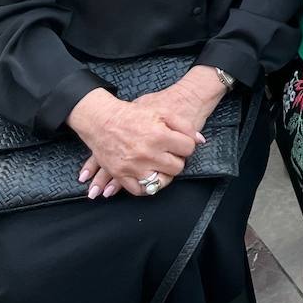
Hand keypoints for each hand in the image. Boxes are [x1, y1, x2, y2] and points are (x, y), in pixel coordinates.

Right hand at [68, 90, 201, 198]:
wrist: (103, 121)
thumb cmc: (133, 114)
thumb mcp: (162, 112)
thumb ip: (184, 126)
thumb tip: (200, 140)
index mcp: (159, 136)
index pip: (188, 149)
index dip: (187, 146)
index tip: (181, 144)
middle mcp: (147, 153)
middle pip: (177, 167)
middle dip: (177, 160)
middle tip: (171, 154)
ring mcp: (133, 166)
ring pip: (160, 182)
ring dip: (164, 175)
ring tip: (162, 165)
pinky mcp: (120, 174)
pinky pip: (139, 190)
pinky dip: (146, 186)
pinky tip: (149, 176)